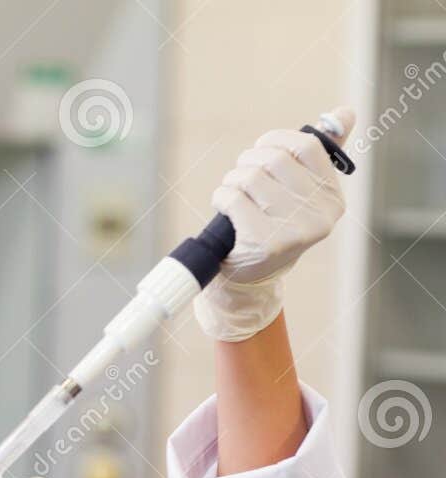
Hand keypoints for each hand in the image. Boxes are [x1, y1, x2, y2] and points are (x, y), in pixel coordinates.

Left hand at [194, 108, 350, 341]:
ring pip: (250, 177)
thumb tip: (344, 112)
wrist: (251, 276)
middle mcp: (319, 214)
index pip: (307, 146)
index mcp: (332, 198)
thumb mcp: (301, 192)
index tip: (262, 148)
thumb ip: (320, 153)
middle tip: (241, 175)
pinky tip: (224, 208)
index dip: (276, 140)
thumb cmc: (274, 223)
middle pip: (273, 159)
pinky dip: (221, 197)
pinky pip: (232, 198)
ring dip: (232, 180)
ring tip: (232, 193)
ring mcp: (293, 230)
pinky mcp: (264, 242)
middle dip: (248, 161)